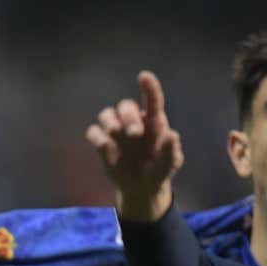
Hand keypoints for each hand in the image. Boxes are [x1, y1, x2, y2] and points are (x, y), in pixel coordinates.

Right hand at [85, 71, 182, 223]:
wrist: (141, 188)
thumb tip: (172, 135)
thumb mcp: (169, 164)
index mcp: (154, 121)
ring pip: (107, 114)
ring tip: (114, 132)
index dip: (148, 87)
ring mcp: (116, 132)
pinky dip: (96, 136)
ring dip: (109, 121)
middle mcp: (133, 121)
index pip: (152, 100)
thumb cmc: (159, 170)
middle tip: (134, 134)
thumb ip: (171, 151)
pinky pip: (94, 132)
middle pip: (125, 106)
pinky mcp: (103, 144)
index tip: (143, 77)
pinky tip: (104, 145)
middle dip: (128, 116)